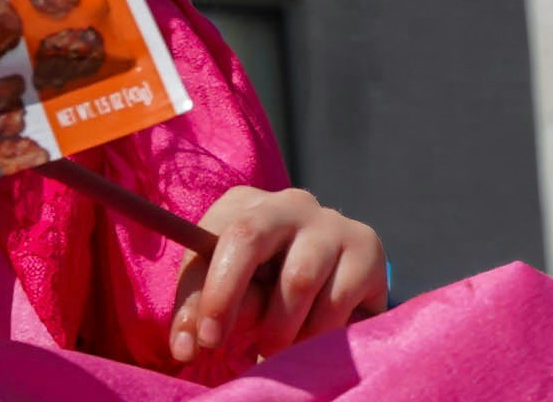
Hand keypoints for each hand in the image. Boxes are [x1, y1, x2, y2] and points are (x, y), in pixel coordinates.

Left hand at [167, 185, 389, 370]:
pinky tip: (311, 338)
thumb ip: (202, 312)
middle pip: (249, 238)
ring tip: (276, 347)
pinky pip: (336, 300)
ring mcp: (330, 222)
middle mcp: (288, 203)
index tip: (204, 340)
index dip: (210, 292)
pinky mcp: (367, 247)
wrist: (334, 290)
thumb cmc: (264, 290)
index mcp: (244, 205)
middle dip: (234, 299)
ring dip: (282, 330)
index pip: (217, 238)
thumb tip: (185, 347)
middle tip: (234, 350)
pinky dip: (318, 333)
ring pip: (296, 280)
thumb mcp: (227, 295)